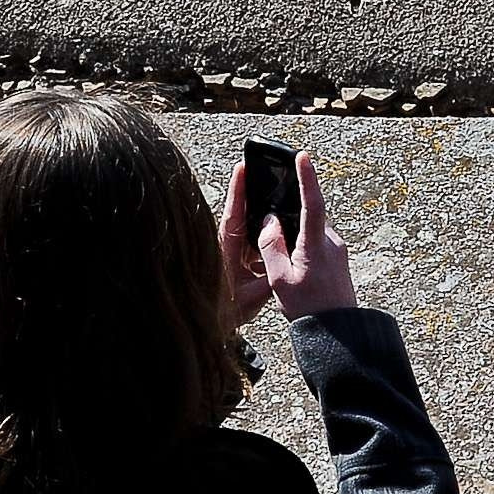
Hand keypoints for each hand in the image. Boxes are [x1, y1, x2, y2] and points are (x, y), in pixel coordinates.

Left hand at [217, 162, 275, 332]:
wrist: (211, 326)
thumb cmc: (227, 312)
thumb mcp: (253, 296)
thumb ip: (269, 278)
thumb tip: (282, 259)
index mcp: (226, 250)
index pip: (233, 214)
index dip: (238, 190)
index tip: (243, 167)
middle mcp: (225, 247)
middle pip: (242, 215)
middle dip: (254, 195)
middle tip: (268, 172)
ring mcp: (228, 252)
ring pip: (246, 228)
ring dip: (260, 217)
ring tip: (278, 201)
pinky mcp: (232, 259)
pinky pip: (248, 241)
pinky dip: (261, 236)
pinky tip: (276, 236)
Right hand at [222, 151, 361, 319]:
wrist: (339, 333)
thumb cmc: (309, 309)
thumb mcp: (280, 280)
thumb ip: (271, 246)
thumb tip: (268, 221)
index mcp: (315, 245)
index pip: (312, 203)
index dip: (306, 177)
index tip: (302, 156)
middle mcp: (331, 243)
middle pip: (308, 215)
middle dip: (290, 212)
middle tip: (272, 216)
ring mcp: (337, 250)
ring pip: (311, 230)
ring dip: (295, 234)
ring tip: (282, 259)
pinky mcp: (338, 259)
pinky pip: (316, 241)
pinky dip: (302, 244)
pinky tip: (293, 265)